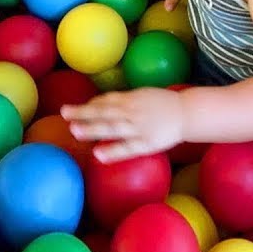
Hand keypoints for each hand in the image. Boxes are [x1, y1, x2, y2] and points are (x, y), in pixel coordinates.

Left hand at [60, 87, 186, 161]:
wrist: (188, 113)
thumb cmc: (164, 106)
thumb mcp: (144, 96)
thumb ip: (126, 100)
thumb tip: (104, 103)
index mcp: (132, 99)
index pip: (106, 101)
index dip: (89, 105)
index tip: (71, 110)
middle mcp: (132, 111)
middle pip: (104, 111)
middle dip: (83, 113)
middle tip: (64, 114)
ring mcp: (139, 127)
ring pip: (112, 127)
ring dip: (93, 128)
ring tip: (75, 131)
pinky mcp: (147, 143)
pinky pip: (128, 148)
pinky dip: (113, 151)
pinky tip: (98, 155)